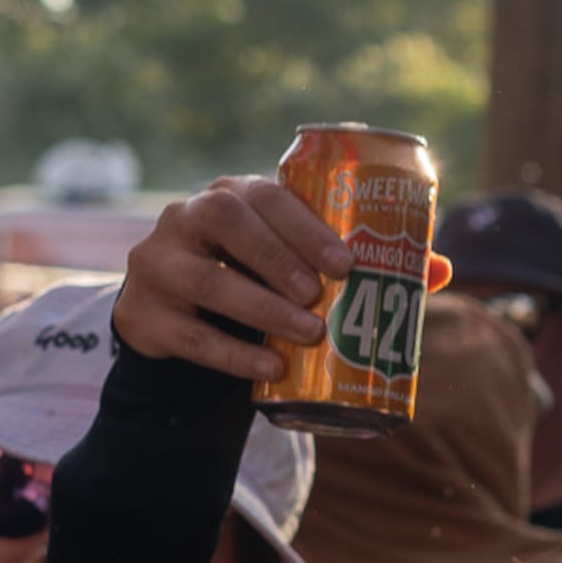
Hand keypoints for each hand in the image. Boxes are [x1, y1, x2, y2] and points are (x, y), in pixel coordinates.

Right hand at [111, 176, 350, 378]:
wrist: (168, 314)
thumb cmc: (241, 275)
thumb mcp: (271, 254)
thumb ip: (323, 258)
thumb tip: (420, 271)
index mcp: (225, 195)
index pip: (263, 195)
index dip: (303, 225)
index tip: (344, 262)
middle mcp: (183, 218)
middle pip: (226, 221)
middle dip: (277, 256)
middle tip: (318, 293)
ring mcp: (156, 265)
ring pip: (206, 281)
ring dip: (263, 308)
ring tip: (309, 334)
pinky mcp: (141, 315)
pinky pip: (191, 337)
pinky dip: (235, 355)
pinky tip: (272, 367)